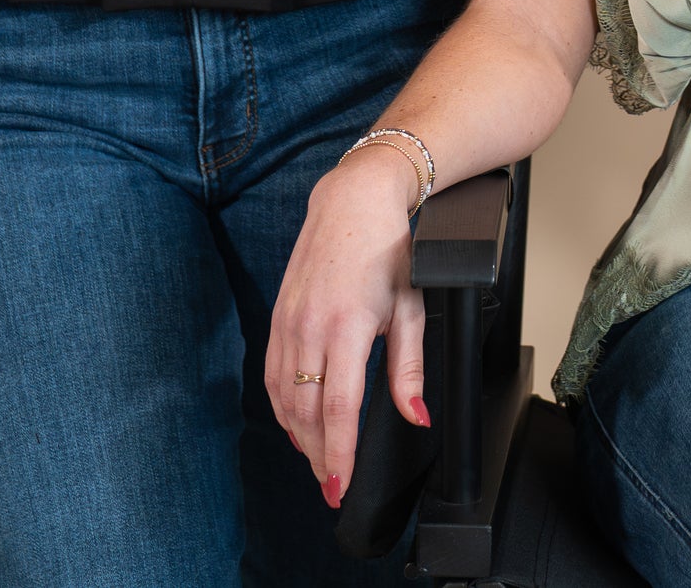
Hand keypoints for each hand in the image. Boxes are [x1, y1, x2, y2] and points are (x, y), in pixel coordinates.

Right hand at [263, 143, 431, 506]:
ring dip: (299, 437)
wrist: (352, 202)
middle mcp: (309, 327)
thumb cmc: (389, 251)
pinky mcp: (277, 318)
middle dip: (319, 456)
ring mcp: (287, 323)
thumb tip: (417, 417)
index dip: (339, 454)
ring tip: (318, 463)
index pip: (338, 408)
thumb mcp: (412, 307)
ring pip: (284, 399)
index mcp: (347, 327)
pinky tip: (297, 425)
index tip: (341, 486)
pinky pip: (273, 376)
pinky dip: (283, 408)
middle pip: (306, 413)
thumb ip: (409, 370)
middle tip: (333, 487)